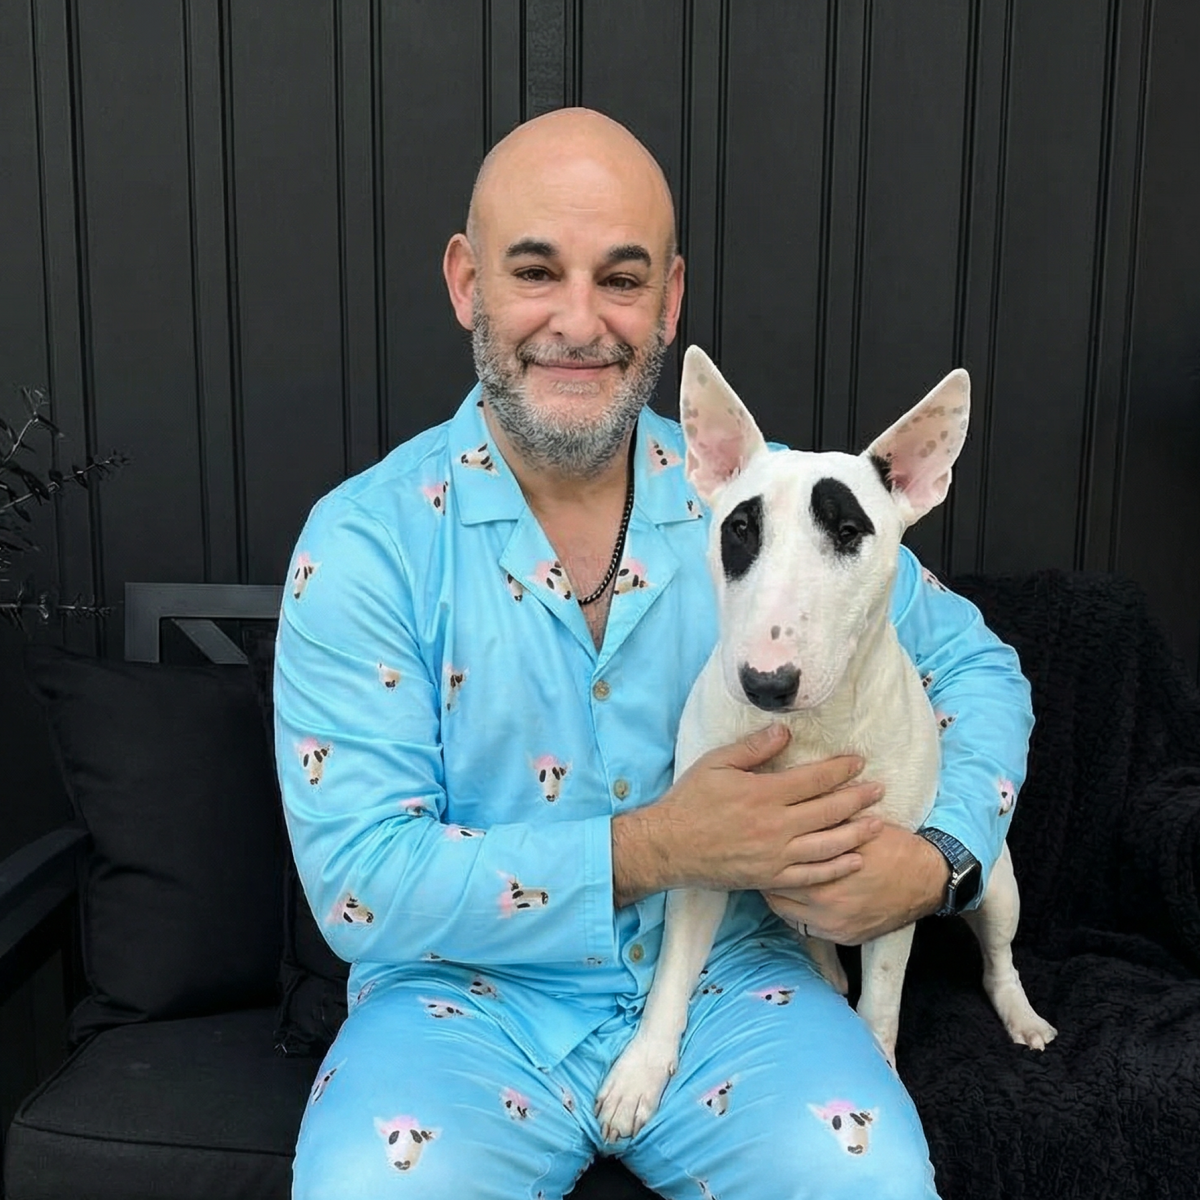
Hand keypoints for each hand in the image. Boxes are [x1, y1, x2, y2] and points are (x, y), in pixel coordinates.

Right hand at [612, 724, 884, 906]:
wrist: (669, 846)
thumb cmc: (690, 800)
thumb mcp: (717, 763)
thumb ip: (753, 748)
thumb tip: (786, 731)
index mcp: (764, 793)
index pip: (814, 779)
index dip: (840, 769)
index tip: (858, 762)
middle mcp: (776, 825)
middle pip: (829, 810)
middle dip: (858, 798)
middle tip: (879, 789)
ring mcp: (776, 856)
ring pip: (828, 845)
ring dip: (856, 833)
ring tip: (877, 823)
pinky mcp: (771, 878)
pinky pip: (812, 876)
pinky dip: (836, 868)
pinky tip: (854, 860)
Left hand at [764, 824, 949, 944]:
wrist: (927, 878)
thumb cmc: (890, 845)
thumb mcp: (854, 825)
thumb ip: (821, 824)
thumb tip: (789, 807)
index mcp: (826, 874)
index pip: (777, 870)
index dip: (767, 856)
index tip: (762, 846)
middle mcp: (827, 907)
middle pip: (777, 895)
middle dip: (768, 878)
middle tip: (763, 863)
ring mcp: (836, 927)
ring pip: (788, 914)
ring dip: (781, 897)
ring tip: (776, 880)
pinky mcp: (846, 939)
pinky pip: (808, 929)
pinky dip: (800, 913)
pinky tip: (797, 899)